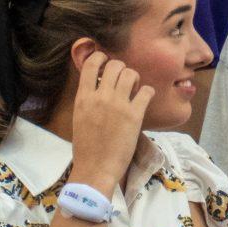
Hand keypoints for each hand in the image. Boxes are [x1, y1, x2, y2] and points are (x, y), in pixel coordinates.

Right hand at [69, 52, 154, 196]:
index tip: (106, 62)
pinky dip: (148, 92)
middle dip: (122, 69)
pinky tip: (145, 99)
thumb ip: (89, 99)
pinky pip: (146, 91)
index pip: (91, 64)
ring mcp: (119, 105)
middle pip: (115, 65)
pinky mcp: (135, 114)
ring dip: (135, 79)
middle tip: (124, 81)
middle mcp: (101, 97)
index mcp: (83, 98)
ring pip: (131, 74)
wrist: (96, 168)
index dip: (101, 58)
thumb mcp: (79, 117)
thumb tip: (100, 84)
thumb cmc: (86, 147)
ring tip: (134, 90)